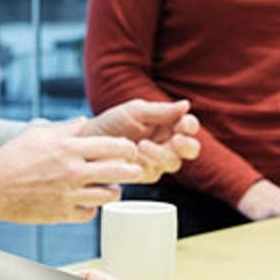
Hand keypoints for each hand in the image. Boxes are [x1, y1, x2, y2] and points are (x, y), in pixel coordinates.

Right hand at [0, 123, 148, 223]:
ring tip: (113, 188)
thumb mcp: (38, 135)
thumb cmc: (12, 158)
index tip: (131, 149)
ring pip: (108, 195)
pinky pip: (89, 214)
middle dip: (133, 170)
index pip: (112, 146)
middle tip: (136, 170)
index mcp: (68, 148)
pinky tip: (89, 203)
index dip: (128, 147)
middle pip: (118, 171)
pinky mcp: (61, 213)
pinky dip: (92, 209)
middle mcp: (72, 171)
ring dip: (114, 191)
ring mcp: (68, 194)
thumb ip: (65, 129)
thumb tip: (84, 122)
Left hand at [86, 99, 202, 179]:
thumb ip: (161, 110)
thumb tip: (186, 105)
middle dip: (187, 145)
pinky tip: (136, 153)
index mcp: (168, 125)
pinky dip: (147, 162)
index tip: (183, 122)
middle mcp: (167, 144)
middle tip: (177, 139)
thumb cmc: (112, 123)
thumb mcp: (135, 111)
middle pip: (191, 149)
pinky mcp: (146, 174)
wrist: (89, 139)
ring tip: (143, 145)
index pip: (188, 126)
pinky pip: (155, 172)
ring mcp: (157, 161)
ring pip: (175, 163)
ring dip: (163, 154)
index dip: (190, 125)